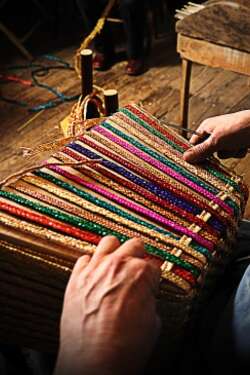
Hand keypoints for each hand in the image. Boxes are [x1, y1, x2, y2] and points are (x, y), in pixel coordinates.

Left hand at [54, 236, 160, 374]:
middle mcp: (117, 265)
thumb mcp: (153, 322)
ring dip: (116, 251)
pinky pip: (85, 257)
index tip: (151, 282)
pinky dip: (92, 263)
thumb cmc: (123, 348)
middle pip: (134, 244)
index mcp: (140, 274)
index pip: (154, 264)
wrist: (93, 364)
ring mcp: (95, 269)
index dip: (154, 276)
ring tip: (117, 265)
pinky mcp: (76, 278)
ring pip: (109, 241)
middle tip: (137, 271)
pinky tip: (96, 275)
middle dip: (138, 257)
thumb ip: (150, 298)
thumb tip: (146, 293)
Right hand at [183, 110, 249, 162]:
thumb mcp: (217, 141)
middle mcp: (215, 132)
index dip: (194, 153)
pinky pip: (232, 154)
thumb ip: (201, 151)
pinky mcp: (237, 143)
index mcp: (207, 127)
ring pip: (221, 154)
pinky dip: (238, 152)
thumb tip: (185, 158)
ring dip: (229, 153)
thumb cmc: (238, 129)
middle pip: (207, 151)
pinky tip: (243, 146)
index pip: (193, 143)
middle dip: (215, 155)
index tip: (194, 165)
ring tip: (236, 145)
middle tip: (218, 154)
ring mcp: (227, 138)